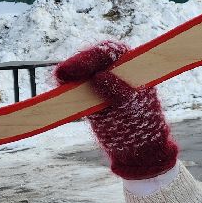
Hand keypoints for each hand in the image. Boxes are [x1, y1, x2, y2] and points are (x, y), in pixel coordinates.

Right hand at [54, 40, 177, 179]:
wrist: (137, 150)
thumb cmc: (141, 125)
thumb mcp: (133, 109)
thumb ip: (119, 91)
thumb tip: (100, 75)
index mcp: (129, 65)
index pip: (109, 52)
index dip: (93, 56)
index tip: (82, 65)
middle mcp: (112, 68)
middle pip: (90, 59)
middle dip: (77, 64)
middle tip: (63, 73)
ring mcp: (97, 82)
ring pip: (79, 73)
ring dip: (68, 75)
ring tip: (60, 79)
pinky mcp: (85, 97)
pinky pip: (72, 89)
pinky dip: (66, 89)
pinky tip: (60, 90)